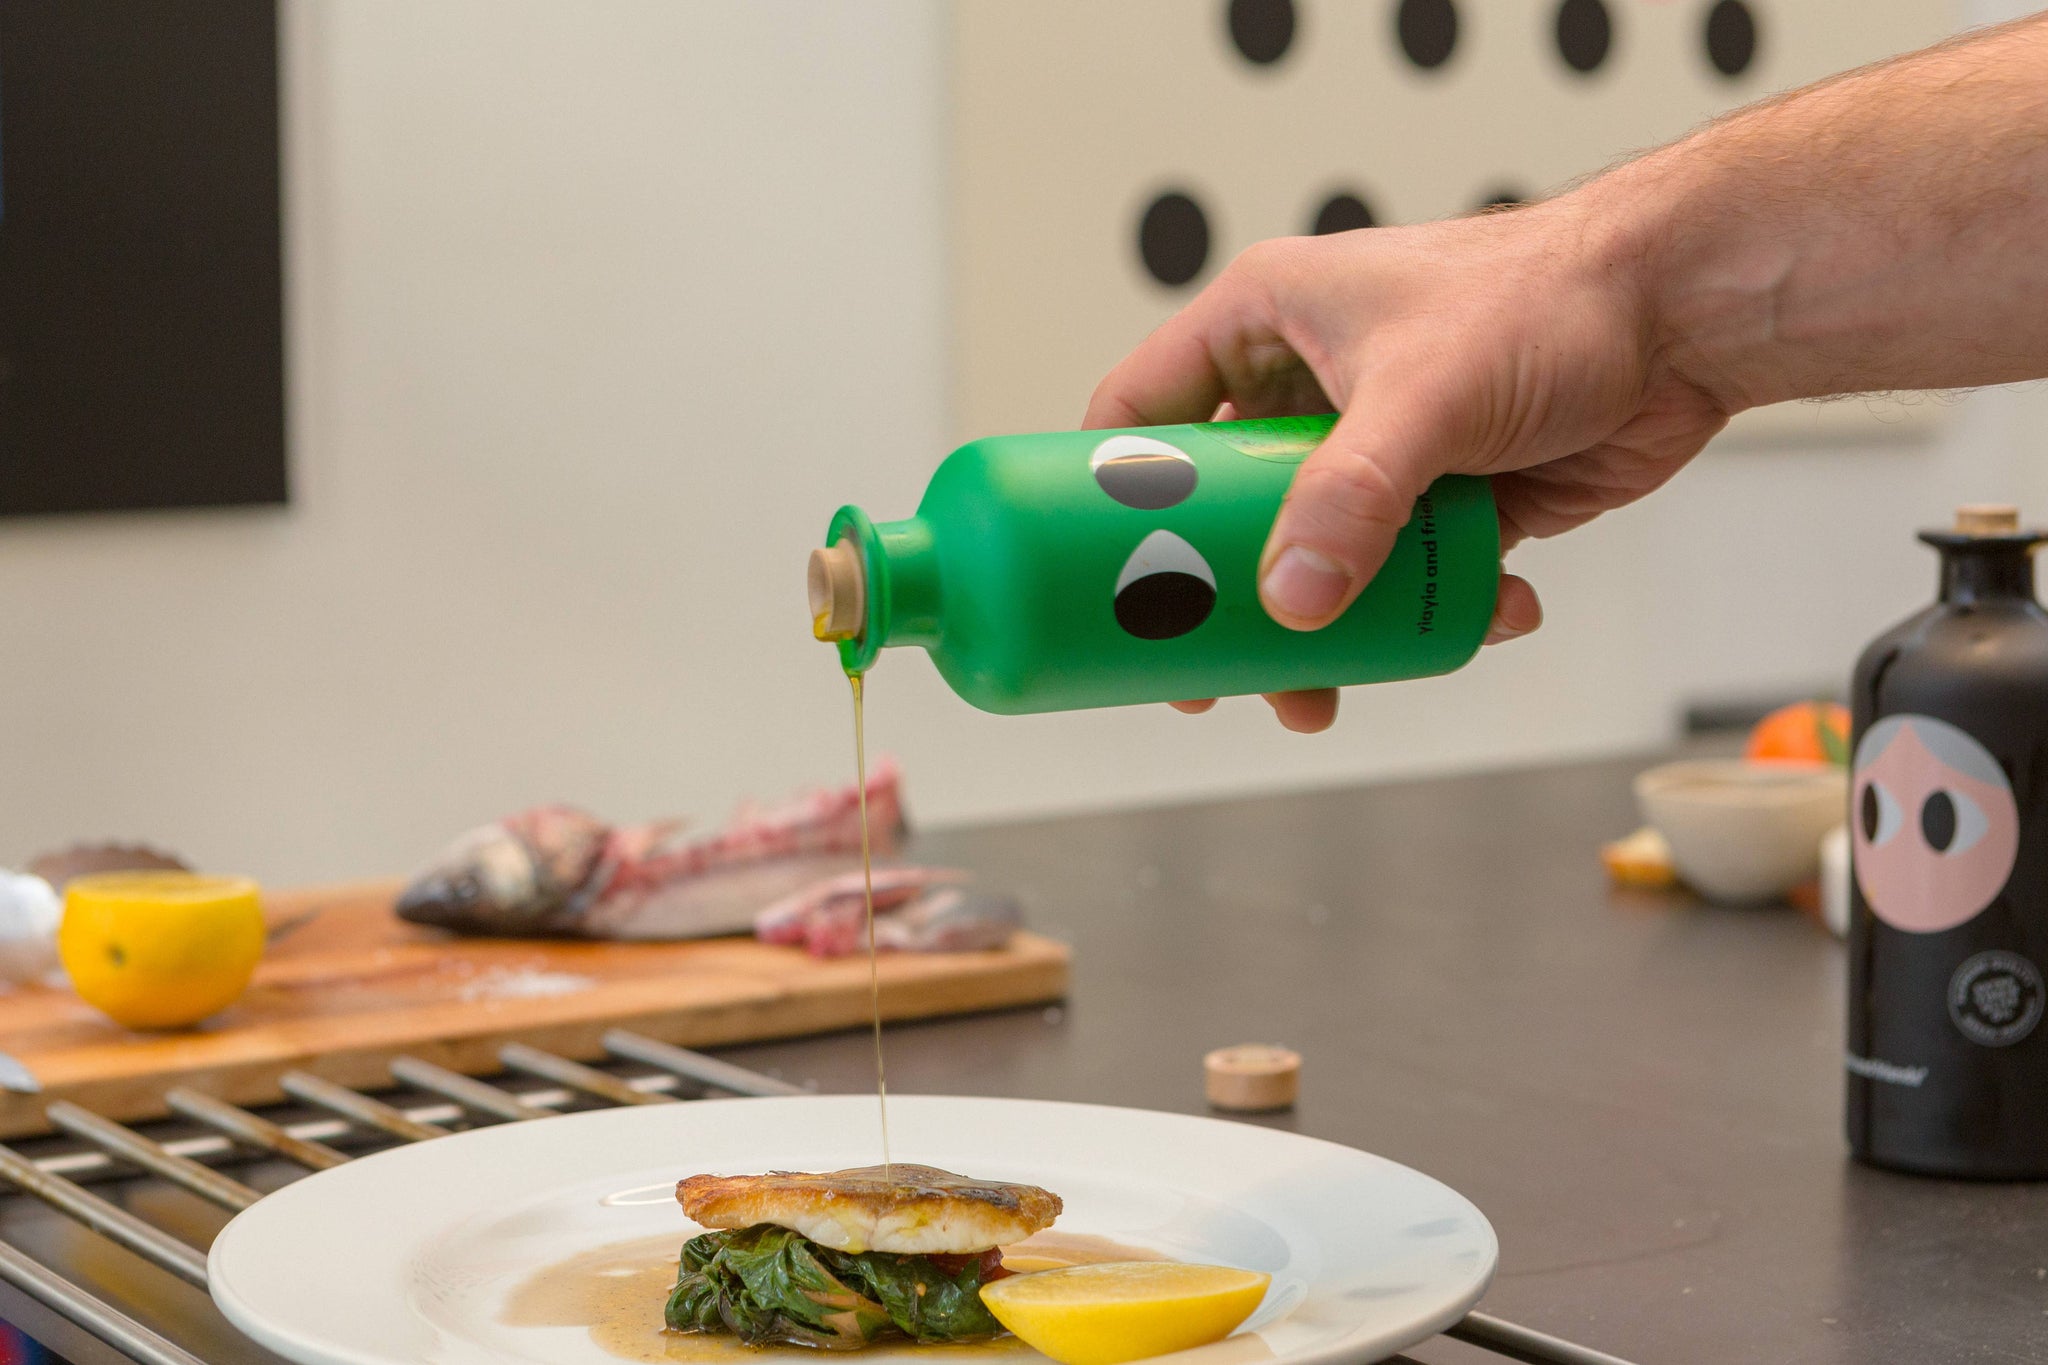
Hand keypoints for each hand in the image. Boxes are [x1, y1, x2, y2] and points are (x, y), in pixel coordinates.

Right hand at [1085, 189, 1729, 732]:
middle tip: (1216, 676)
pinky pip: (1404, 573)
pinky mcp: (1443, 494)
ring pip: (1313, 557)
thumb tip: (1291, 602)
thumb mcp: (1425, 395)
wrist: (1691, 315)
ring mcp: (1374, 445)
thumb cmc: (1555, 296)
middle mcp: (1306, 385)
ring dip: (1326, 628)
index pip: (1143, 412)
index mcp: (1265, 323)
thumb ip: (1351, 499)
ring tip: (1329, 690)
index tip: (1100, 583)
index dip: (1108, 499)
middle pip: (1222, 511)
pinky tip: (1489, 614)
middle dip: (1224, 599)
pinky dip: (1431, 609)